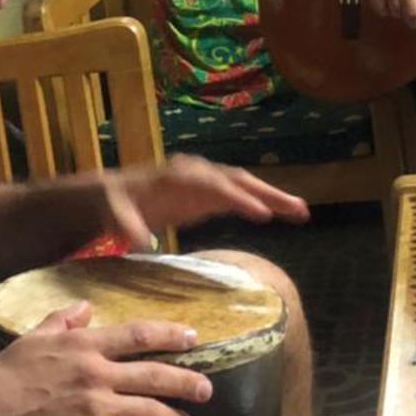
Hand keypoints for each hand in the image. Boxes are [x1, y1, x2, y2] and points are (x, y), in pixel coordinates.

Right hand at [0, 301, 213, 415]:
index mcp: (82, 345)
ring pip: (151, 410)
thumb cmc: (1, 379)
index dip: (169, 334)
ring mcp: (95, 408)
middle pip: (154, 374)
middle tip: (206, 388)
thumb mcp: (29, 339)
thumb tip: (86, 306)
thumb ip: (61, 320)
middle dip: (186, 381)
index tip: (193, 337)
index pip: (137, 335)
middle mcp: (95, 373)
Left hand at [94, 157, 308, 244]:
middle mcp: (196, 173)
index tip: (260, 213)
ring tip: (302, 212)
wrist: (113, 194)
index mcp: (176, 177)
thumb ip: (126, 225)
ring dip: (272, 196)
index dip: (237, 198)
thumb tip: (140, 241)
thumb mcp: (114, 213)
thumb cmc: (114, 203)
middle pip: (237, 180)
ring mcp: (204, 182)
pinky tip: (281, 214)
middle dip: (268, 193)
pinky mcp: (207, 195)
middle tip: (298, 209)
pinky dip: (260, 203)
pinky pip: (239, 196)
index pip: (213, 185)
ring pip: (244, 185)